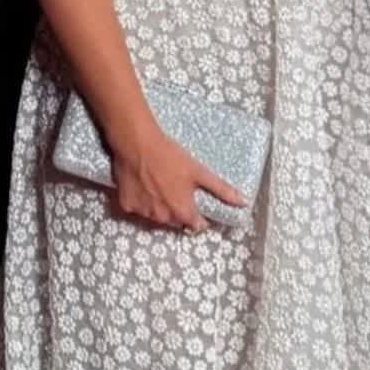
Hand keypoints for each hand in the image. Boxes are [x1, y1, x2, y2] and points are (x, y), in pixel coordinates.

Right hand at [110, 123, 245, 231]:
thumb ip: (221, 190)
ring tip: (157, 184)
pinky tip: (142, 185)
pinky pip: (137, 209)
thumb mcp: (199, 171)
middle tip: (175, 188)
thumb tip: (243, 202)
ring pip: (155, 216)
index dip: (199, 215)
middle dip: (177, 209)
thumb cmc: (170, 156)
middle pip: (175, 221)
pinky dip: (141, 201)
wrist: (137, 143)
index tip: (195, 203)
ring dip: (159, 206)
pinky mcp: (126, 206)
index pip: (196, 225)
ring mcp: (143, 213)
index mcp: (182, 212)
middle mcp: (163, 218)